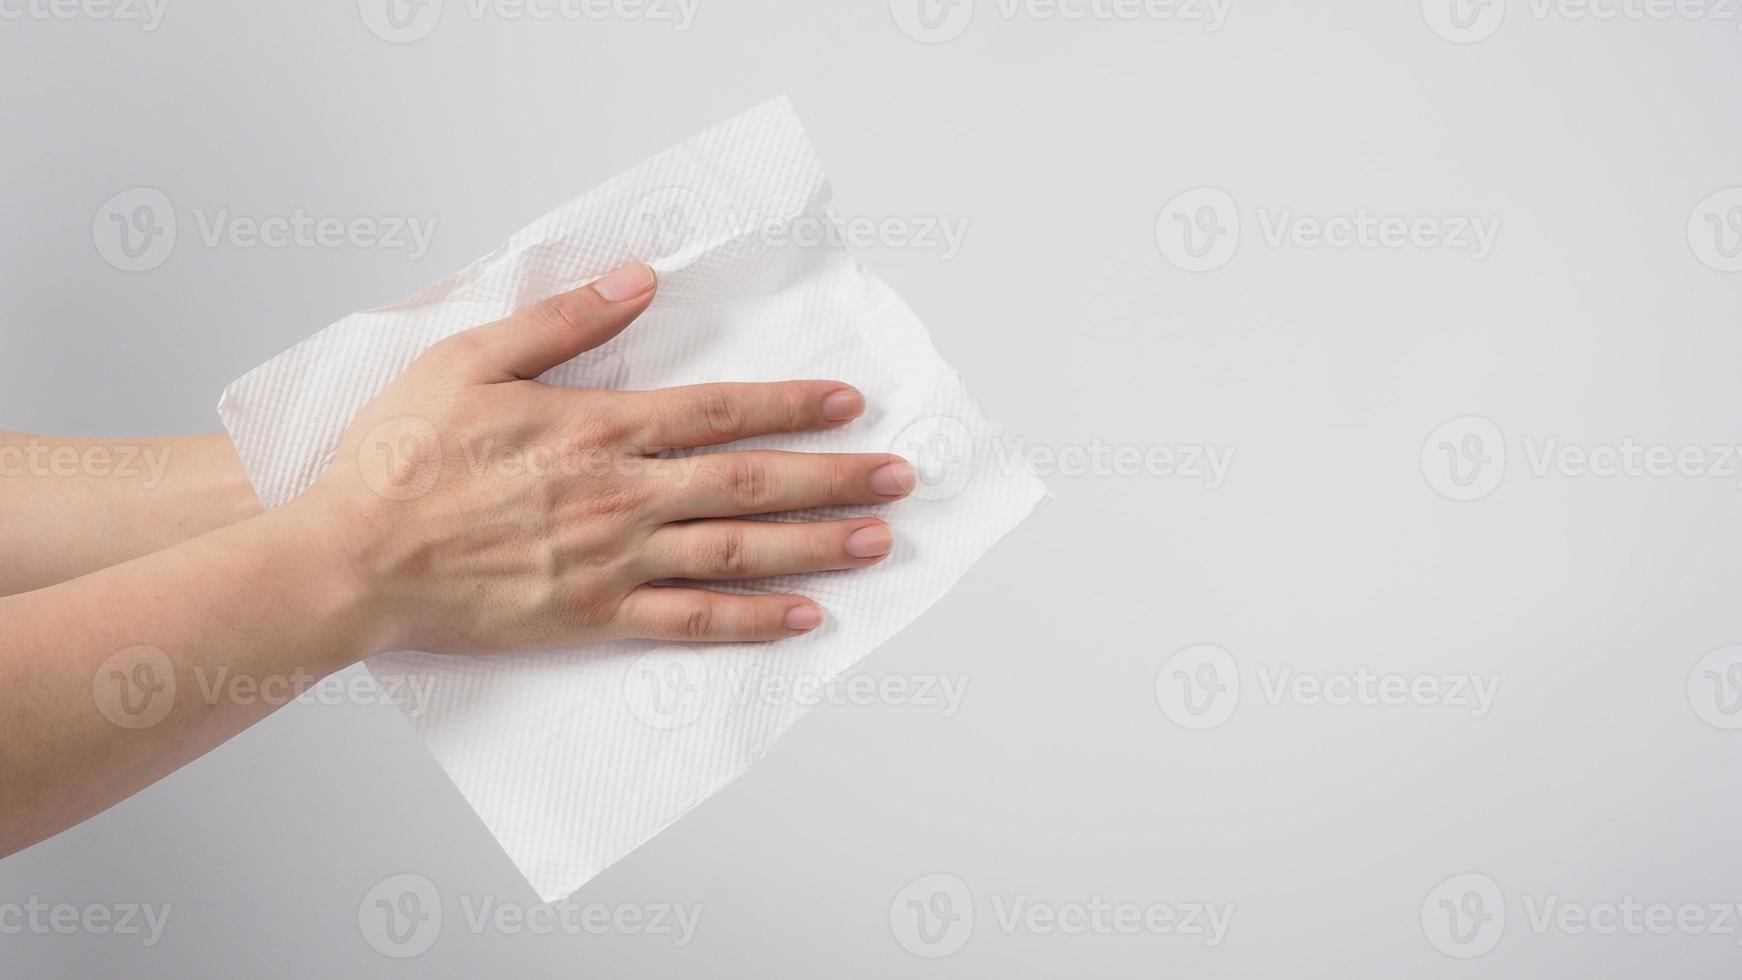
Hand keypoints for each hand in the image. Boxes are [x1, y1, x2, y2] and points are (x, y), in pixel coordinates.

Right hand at [303, 262, 914, 655]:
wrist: (353, 559)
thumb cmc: (400, 459)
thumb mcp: (468, 360)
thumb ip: (561, 321)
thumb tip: (636, 278)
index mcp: (596, 428)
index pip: (720, 412)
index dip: (791, 406)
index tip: (847, 403)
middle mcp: (621, 495)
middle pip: (751, 482)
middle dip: (834, 477)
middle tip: (898, 476)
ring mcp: (614, 561)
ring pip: (739, 551)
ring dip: (817, 544)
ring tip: (877, 540)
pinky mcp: (594, 617)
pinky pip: (692, 621)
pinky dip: (754, 620)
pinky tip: (805, 616)